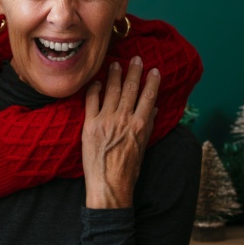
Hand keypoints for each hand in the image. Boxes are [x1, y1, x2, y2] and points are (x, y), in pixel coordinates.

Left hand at [83, 57, 158, 208]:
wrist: (109, 186)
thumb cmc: (129, 170)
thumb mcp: (143, 147)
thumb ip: (148, 126)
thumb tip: (152, 108)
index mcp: (140, 125)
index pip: (148, 96)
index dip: (152, 81)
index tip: (153, 70)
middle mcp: (124, 120)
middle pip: (131, 89)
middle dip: (134, 71)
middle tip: (136, 59)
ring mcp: (106, 121)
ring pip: (112, 91)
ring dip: (115, 75)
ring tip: (117, 64)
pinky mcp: (90, 125)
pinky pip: (91, 101)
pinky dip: (95, 89)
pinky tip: (97, 82)